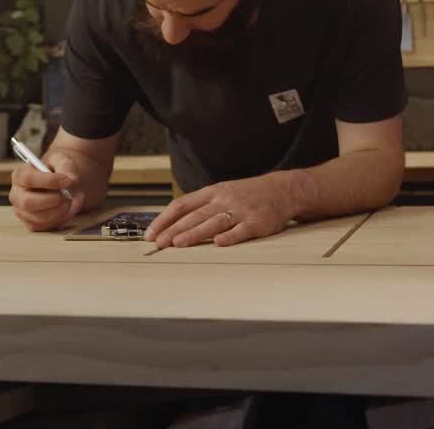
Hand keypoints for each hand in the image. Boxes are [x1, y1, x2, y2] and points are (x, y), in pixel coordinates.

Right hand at [9, 157, 84, 231]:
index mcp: (20, 175)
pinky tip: (70, 207)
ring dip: (61, 210)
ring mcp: (22, 212)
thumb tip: (72, 179)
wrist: (60, 184)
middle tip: (67, 195)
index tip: (68, 181)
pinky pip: (47, 226)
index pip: (28, 179)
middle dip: (52, 200)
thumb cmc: (56, 171)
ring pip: (39, 218)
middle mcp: (17, 195)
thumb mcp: (61, 161)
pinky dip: (63, 218)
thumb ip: (66, 166)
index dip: (50, 181)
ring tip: (72, 199)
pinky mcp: (32, 224)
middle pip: (28, 203)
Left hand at [144, 174, 298, 248]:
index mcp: (212, 192)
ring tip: (178, 244)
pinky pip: (242, 230)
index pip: (182, 205)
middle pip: (195, 215)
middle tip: (159, 243)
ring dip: (195, 233)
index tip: (151, 233)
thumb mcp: (223, 193)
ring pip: (214, 222)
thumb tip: (173, 224)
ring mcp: (241, 210)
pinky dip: (230, 236)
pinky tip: (219, 243)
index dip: (165, 219)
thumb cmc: (247, 195)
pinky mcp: (257, 222)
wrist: (282, 190)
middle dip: (174, 229)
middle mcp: (224, 200)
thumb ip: (202, 206)